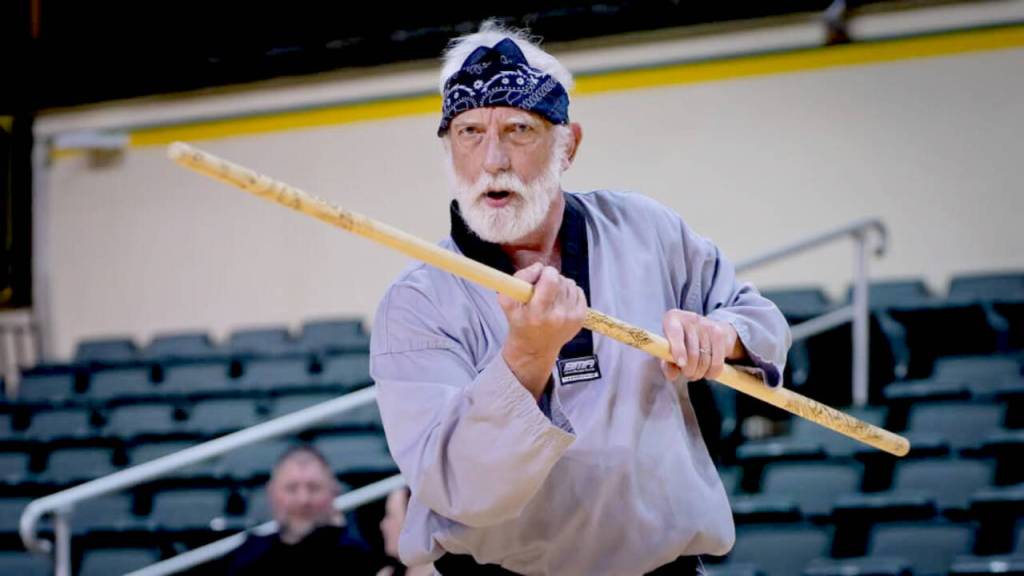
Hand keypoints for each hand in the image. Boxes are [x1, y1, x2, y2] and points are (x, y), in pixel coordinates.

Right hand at [499, 263, 586, 398]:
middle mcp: (558, 316)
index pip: (551, 279)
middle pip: (560, 279)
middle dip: (550, 279)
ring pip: (570, 283)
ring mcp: (572, 318)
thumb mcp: (507, 303)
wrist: (534, 349)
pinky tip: (560, 302)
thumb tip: (538, 267)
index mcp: (538, 313)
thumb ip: (518, 279)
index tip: (539, 277)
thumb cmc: (520, 323)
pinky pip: (578, 291)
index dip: (545, 272)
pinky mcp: (581, 318)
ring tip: (550, 297)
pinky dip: (569, 292)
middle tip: (541, 289)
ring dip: (560, 286)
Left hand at [660, 309, 739, 381]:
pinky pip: (717, 362)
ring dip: (699, 373)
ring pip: (705, 359)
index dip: (678, 349)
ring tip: (696, 373)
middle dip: (689, 370)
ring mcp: (707, 325)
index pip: (675, 332)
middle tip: (687, 374)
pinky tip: (708, 373)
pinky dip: (712, 373)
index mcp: (672, 319)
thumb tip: (672, 375)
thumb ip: (667, 364)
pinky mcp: (720, 334)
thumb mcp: (670, 351)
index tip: (681, 364)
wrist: (706, 329)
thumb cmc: (681, 342)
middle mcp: (690, 319)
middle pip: (692, 352)